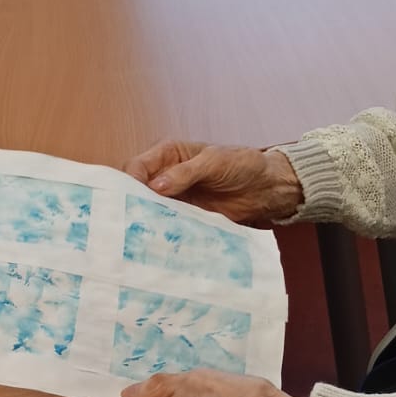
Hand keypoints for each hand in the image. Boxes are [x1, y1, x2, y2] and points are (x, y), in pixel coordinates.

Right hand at [124, 139, 303, 225]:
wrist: (266, 187)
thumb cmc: (242, 164)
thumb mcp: (214, 162)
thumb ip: (185, 172)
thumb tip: (155, 186)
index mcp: (168, 154)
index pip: (137, 166)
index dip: (129, 181)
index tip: (129, 198)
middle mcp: (165, 176)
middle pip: (136, 190)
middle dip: (132, 204)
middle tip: (130, 221)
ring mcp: (174, 198)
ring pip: (149, 210)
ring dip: (147, 221)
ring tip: (143, 235)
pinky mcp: (184, 217)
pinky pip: (167, 225)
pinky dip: (163, 232)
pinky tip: (161, 242)